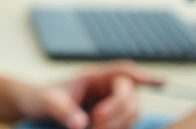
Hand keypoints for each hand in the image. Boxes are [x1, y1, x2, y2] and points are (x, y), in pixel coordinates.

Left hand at [13, 61, 161, 128]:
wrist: (34, 107)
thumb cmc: (40, 98)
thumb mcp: (46, 102)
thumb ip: (62, 110)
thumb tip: (80, 124)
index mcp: (93, 77)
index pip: (123, 72)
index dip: (143, 75)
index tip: (160, 82)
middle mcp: (105, 89)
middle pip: (130, 96)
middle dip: (119, 111)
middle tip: (97, 126)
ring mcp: (110, 105)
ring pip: (132, 113)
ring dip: (119, 124)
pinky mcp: (111, 120)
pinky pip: (125, 125)